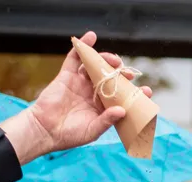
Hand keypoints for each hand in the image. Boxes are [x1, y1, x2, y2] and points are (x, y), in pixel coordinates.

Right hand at [0, 31, 153, 162]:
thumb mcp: (92, 130)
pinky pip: (75, 58)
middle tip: (128, 73)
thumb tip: (123, 110)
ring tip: (113, 60)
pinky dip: (83, 46)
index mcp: (103, 107)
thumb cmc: (70, 135)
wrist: (45, 131)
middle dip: (121, 73)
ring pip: (95, 66)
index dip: (135, 92)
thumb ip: (107, 120)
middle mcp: (93, 93)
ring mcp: (80, 83)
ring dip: (105, 59)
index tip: (146, 90)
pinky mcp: (66, 76)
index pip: (122, 96)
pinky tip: (91, 37)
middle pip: (111, 77)